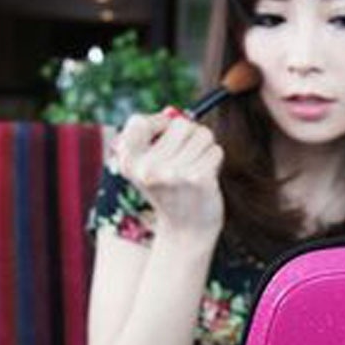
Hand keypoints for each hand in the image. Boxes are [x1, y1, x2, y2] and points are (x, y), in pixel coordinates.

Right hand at [114, 109, 224, 236]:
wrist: (187, 231)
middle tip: (187, 160)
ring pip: (203, 135)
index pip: (139, 122)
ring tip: (195, 170)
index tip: (166, 135)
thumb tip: (173, 113)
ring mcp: (173, 173)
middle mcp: (147, 168)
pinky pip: (215, 151)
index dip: (159, 123)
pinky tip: (205, 179)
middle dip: (191, 137)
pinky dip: (215, 161)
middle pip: (181, 124)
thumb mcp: (152, 165)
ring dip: (205, 150)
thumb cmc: (172, 192)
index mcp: (128, 163)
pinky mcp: (198, 178)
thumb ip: (158, 136)